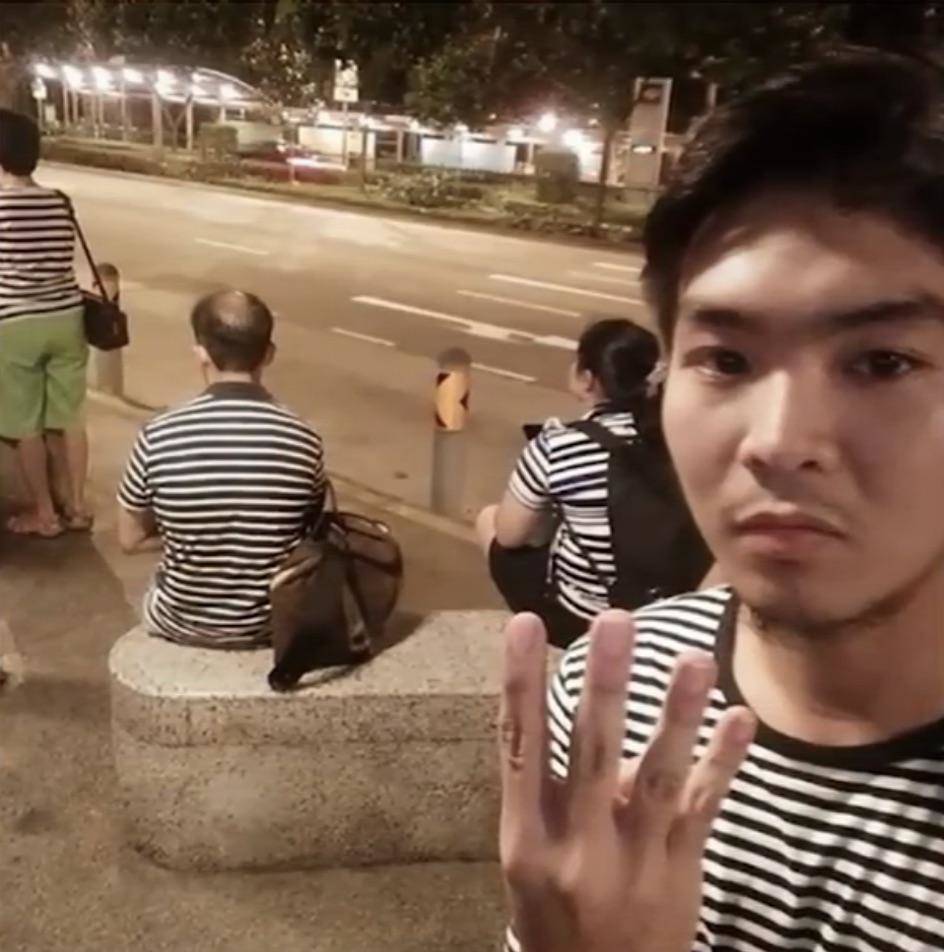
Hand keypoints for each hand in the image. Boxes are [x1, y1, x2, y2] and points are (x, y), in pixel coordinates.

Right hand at [499, 610, 755, 951]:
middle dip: (606, 684)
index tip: (523, 622)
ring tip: (694, 659)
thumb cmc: (552, 907)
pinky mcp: (681, 871)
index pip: (519, 746)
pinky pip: (704, 809)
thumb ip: (541, 789)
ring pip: (660, 778)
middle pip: (593, 754)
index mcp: (528, 837)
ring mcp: (637, 860)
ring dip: (678, 715)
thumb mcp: (527, 855)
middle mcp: (580, 846)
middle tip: (616, 621)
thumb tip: (558, 709)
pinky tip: (741, 718)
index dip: (520, 683)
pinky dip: (723, 762)